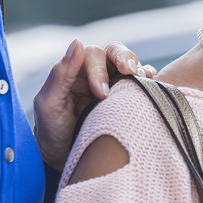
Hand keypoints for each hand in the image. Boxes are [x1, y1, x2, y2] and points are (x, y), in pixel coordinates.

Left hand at [33, 39, 155, 170]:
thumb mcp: (48, 104)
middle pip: (114, 52)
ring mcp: (114, 83)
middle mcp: (97, 72)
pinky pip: (143, 82)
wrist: (65, 159)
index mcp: (76, 70)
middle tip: (130, 72)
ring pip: (131, 64)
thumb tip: (76, 43)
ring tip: (143, 82)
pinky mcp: (128, 97)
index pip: (93, 55)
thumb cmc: (53, 131)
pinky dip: (150, 80)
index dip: (99, 70)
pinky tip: (153, 86)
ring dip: (138, 69)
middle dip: (124, 58)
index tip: (102, 93)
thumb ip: (60, 74)